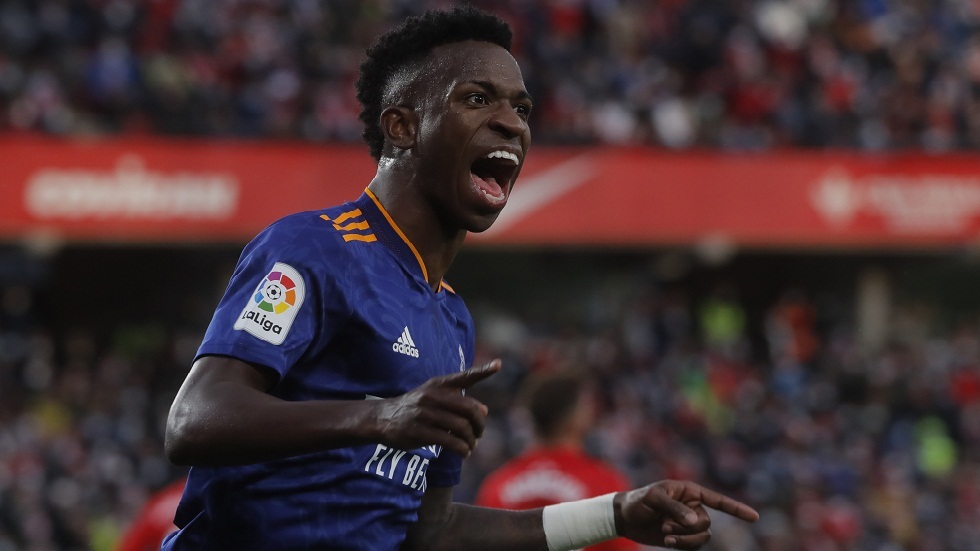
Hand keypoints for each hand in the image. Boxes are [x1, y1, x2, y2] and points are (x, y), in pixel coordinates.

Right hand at [372, 360, 500, 456]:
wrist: (382, 417)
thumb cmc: (415, 407)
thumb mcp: (433, 396)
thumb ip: (457, 400)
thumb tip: (484, 410)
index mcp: (439, 384)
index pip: (465, 376)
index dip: (483, 370)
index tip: (499, 365)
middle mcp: (433, 395)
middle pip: (470, 409)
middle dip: (480, 424)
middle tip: (480, 434)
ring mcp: (425, 413)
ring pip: (461, 428)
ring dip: (471, 440)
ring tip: (471, 446)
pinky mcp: (419, 431)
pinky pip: (449, 441)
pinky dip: (462, 449)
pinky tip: (464, 452)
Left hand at [614, 480, 758, 549]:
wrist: (625, 517)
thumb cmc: (638, 501)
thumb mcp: (654, 498)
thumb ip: (675, 508)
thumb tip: (695, 521)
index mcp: (690, 491)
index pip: (718, 500)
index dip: (737, 509)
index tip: (755, 518)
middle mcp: (693, 507)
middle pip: (706, 523)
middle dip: (688, 528)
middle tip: (666, 524)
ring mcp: (688, 523)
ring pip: (702, 537)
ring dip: (685, 538)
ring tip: (665, 533)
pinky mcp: (682, 536)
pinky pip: (693, 546)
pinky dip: (682, 545)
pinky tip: (666, 540)